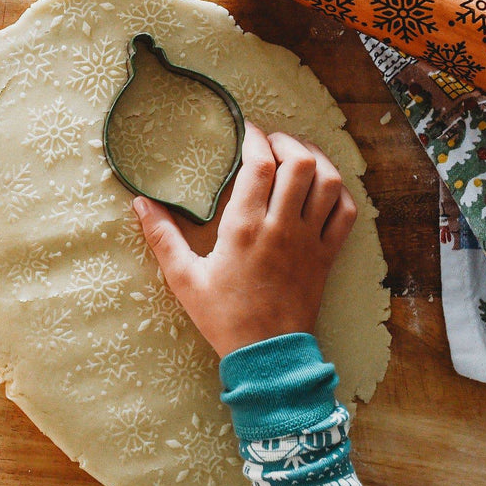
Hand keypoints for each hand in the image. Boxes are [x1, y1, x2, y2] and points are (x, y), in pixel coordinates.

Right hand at [132, 124, 357, 357]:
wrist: (267, 356)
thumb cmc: (223, 316)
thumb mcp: (184, 278)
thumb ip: (162, 237)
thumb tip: (139, 203)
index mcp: (245, 227)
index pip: (260, 164)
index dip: (255, 137)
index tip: (245, 130)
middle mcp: (282, 227)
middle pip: (301, 164)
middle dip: (287, 142)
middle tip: (270, 142)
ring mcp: (310, 241)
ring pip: (329, 183)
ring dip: (317, 161)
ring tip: (298, 155)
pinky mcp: (327, 256)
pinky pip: (346, 215)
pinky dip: (339, 193)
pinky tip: (322, 188)